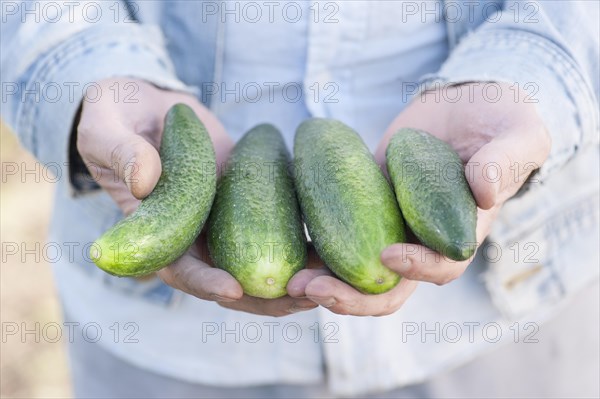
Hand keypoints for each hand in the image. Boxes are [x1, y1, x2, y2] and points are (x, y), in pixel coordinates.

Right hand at [77, 78, 316, 315]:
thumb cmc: (116, 118)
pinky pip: (276, 228)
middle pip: (230, 281)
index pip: (179, 270)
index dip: (205, 284)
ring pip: (259, 263)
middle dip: (265, 297)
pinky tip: (334, 249)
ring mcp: (223, 223)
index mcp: (156, 233)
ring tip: (331, 282)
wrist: (147, 106)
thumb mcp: (108, 130)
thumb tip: (145, 180)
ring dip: (294, 278)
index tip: (233, 290)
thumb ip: (122, 153)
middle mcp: (193, 237)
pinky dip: (302, 243)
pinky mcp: (247, 203)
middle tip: (303, 297)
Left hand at [288, 82, 550, 315]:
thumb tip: (484, 191)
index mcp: (459, 234)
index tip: (389, 255)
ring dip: (323, 282)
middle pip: (387, 288)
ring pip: (355, 271)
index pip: (440, 268)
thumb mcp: (517, 136)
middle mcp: (421, 241)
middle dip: (352, 297)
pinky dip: (314, 248)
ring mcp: (387, 227)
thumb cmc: (501, 125)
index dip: (417, 269)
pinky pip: (337, 235)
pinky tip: (287, 247)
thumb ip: (505, 161)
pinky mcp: (362, 206)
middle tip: (312, 290)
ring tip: (290, 282)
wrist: (464, 109)